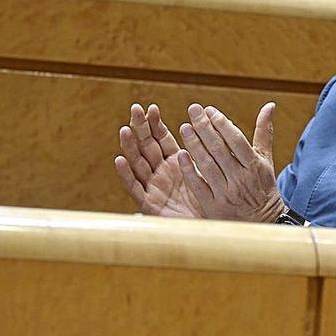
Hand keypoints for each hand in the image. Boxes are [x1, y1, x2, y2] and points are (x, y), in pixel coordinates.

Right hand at [114, 103, 204, 217]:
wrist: (210, 228)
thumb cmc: (212, 199)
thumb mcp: (210, 170)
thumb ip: (210, 150)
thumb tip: (216, 125)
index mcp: (175, 162)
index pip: (162, 138)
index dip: (155, 123)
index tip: (152, 108)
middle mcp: (161, 172)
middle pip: (147, 146)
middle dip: (140, 127)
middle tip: (135, 109)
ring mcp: (153, 187)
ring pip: (138, 163)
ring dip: (130, 146)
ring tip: (125, 130)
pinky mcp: (149, 204)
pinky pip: (135, 188)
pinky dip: (127, 174)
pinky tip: (120, 160)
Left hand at [177, 102, 284, 222]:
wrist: (262, 222)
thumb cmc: (263, 186)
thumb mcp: (266, 160)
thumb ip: (264, 132)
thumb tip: (269, 105)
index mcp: (254, 166)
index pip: (236, 140)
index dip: (221, 123)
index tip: (209, 110)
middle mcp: (240, 179)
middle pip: (219, 149)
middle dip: (204, 128)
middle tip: (193, 111)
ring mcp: (226, 193)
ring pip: (207, 165)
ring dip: (194, 144)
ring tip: (184, 128)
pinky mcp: (213, 206)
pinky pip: (198, 185)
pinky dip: (189, 170)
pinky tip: (180, 155)